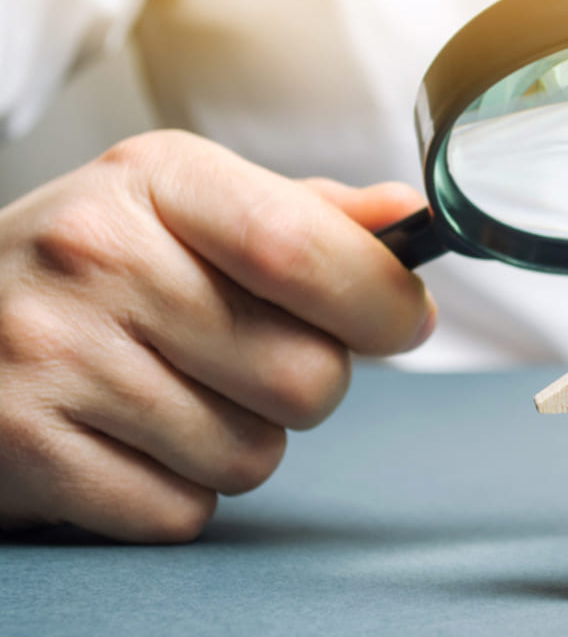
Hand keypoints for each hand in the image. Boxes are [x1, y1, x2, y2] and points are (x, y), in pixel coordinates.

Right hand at [0, 130, 435, 541]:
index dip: (381, 301)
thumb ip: (304, 215)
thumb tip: (405, 219)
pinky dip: (179, 491)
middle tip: (254, 361)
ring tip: (182, 395)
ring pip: (252, 454)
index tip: (404, 321)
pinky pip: (183, 511)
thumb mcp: (189, 207)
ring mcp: (54, 355)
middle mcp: (98, 258)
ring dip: (243, 440)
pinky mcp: (27, 449)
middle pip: (305, 375)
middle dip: (310, 383)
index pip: (301, 248)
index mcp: (158, 181)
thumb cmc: (98, 265)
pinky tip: (135, 440)